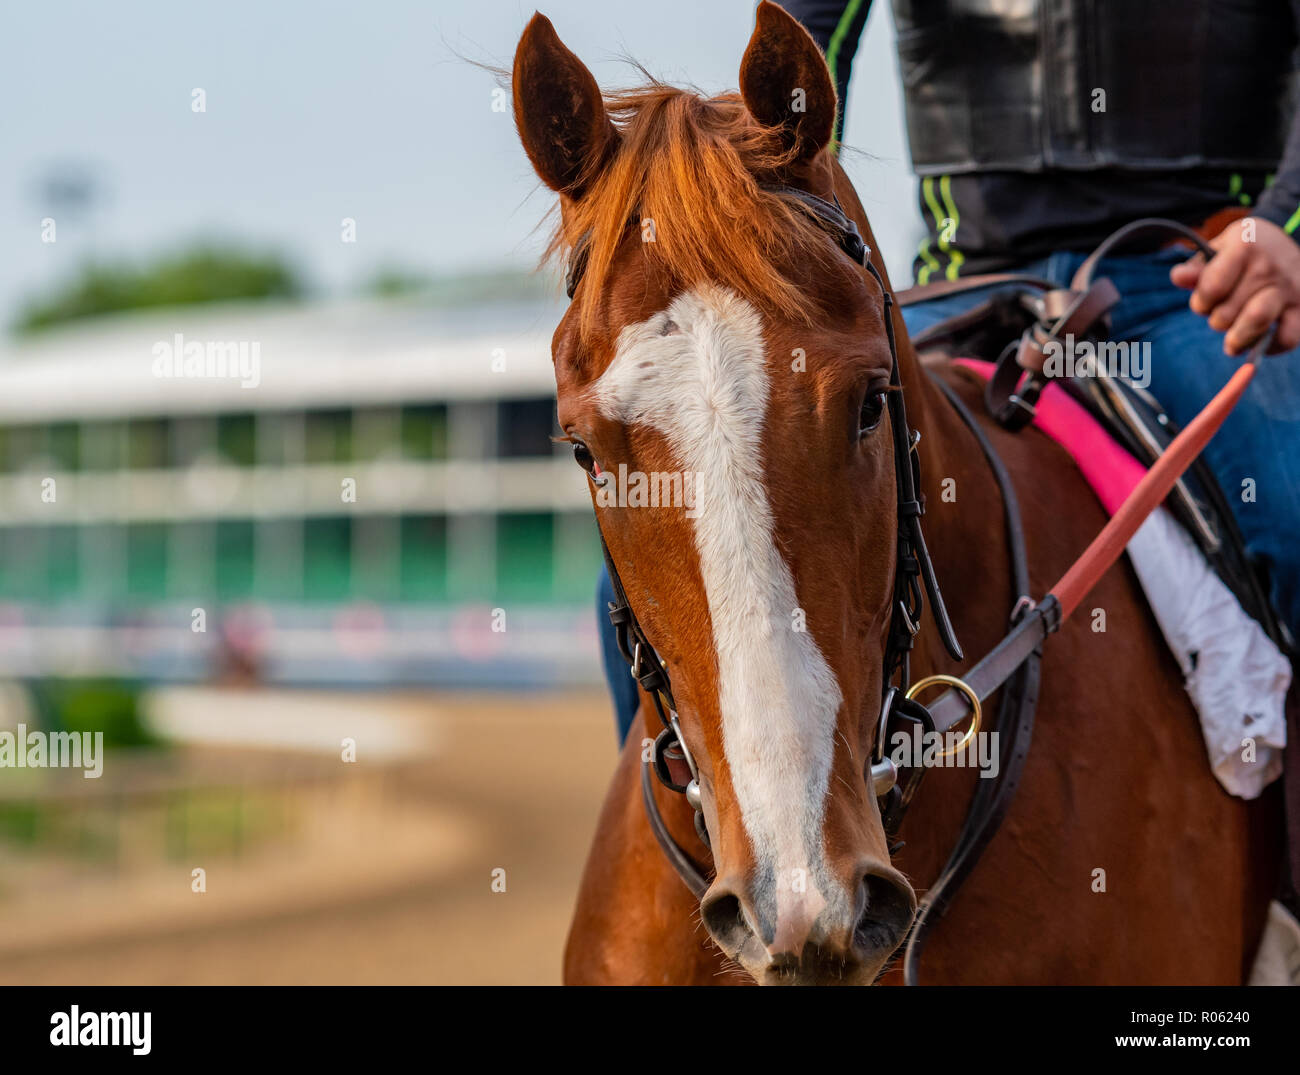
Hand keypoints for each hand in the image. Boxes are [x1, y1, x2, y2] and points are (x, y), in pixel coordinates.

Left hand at [1170, 216, 1299, 355]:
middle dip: (1217, 321)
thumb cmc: (1245, 251)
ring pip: (1257, 321)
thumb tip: (1179, 278)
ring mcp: (1288, 288)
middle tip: (1220, 317)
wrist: (1291, 243)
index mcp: (1244, 247)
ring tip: (1232, 343)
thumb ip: (1197, 267)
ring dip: (1238, 339)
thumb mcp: (1220, 248)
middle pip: (1228, 311)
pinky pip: (1287, 337)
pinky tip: (1259, 342)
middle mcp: (1268, 267)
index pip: (1212, 287)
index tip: (1202, 303)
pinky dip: (1270, 347)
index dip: (1200, 303)